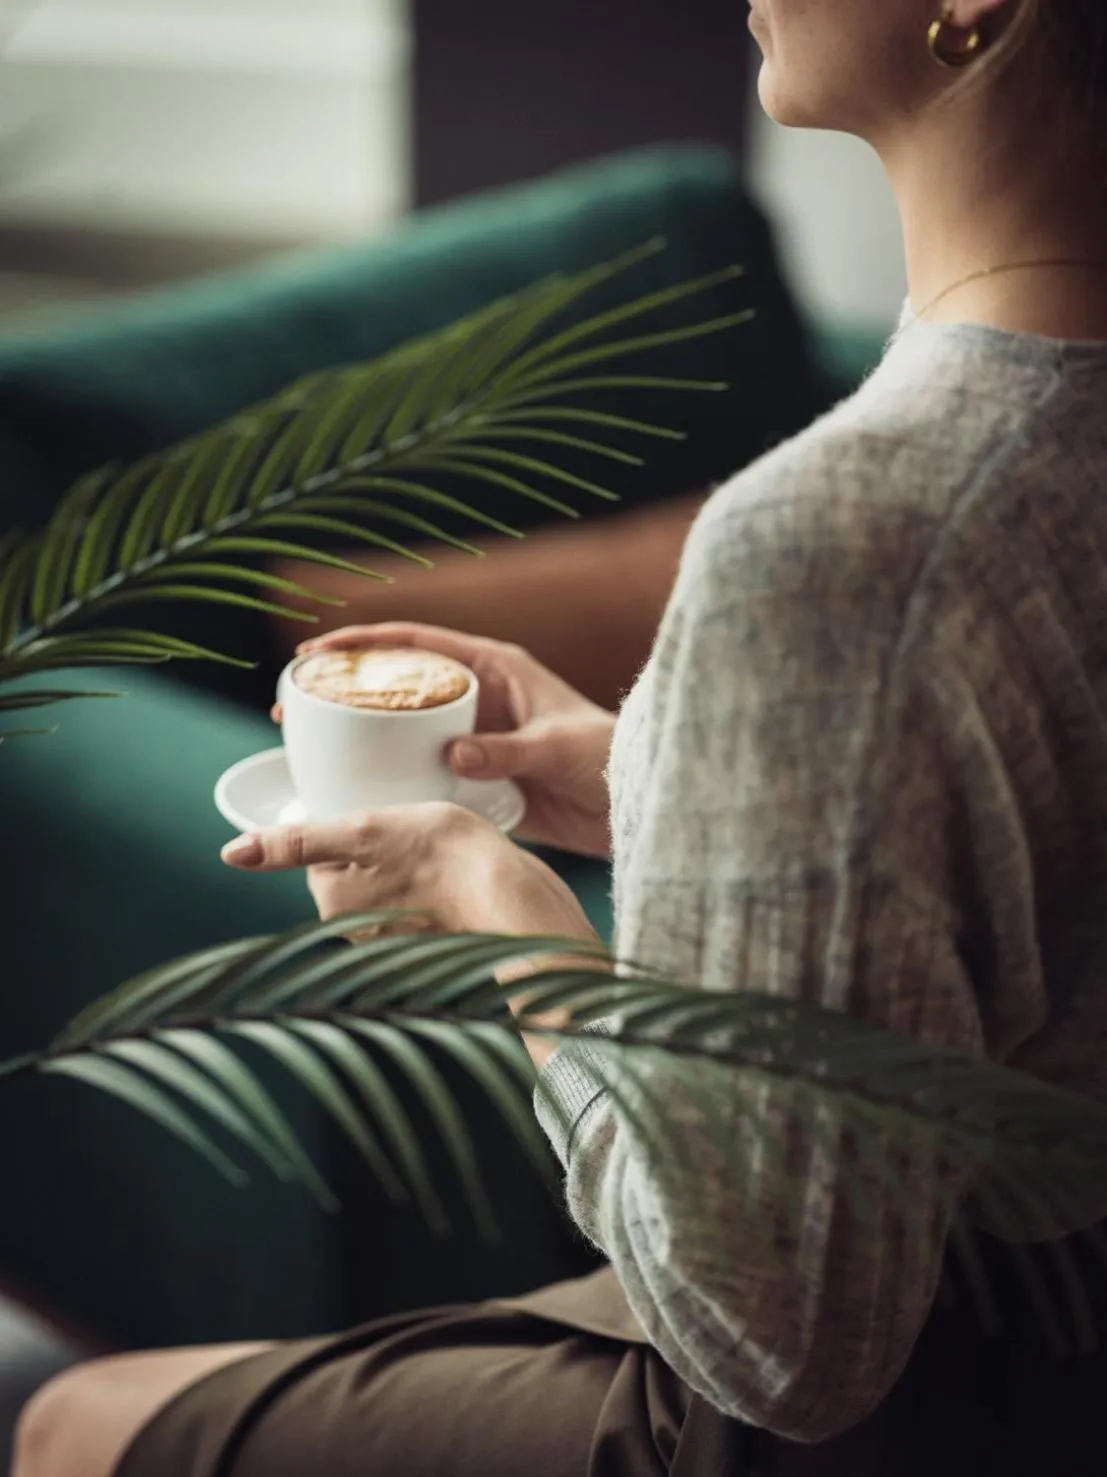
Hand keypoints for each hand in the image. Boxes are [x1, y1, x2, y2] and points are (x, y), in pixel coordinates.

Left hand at [220, 800, 596, 943]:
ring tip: (437, 855)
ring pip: (386, 883)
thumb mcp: (364, 831)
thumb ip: (297, 843)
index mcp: (332, 902)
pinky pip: (418, 903)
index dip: (352, 826)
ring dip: (405, 865)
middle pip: (351, 869)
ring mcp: (396, 938)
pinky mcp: (431, 942)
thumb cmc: (444, 856)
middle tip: (413, 833)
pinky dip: (430, 887)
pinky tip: (452, 878)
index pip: (322, 849)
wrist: (516, 900)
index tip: (383, 818)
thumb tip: (231, 853)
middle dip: (376, 848)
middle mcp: (357, 930)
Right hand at [279, 623, 616, 858]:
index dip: (365, 643)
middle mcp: (482, 700)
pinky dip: (397, 785)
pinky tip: (361, 797)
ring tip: (311, 752)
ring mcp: (478, 742)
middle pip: (401, 688)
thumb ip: (505, 751)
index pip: (419, 644)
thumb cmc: (610, 758)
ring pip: (408, 734)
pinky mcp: (482, 783)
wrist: (638, 806)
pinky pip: (429, 779)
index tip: (316, 651)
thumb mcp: (557, 747)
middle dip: (347, 693)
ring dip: (364, 741)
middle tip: (293, 707)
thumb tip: (451, 756)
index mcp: (497, 669)